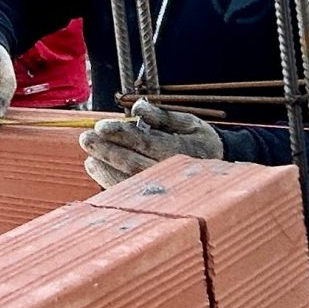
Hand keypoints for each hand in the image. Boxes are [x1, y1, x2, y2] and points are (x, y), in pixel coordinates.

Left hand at [79, 99, 224, 187]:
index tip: (101, 126)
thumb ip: (162, 116)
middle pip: (133, 163)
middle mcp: (172, 172)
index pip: (145, 142)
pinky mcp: (157, 200)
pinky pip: (131, 194)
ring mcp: (165, 189)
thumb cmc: (200, 141)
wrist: (222, 168)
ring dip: (105, 170)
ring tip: (89, 158)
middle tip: (86, 138)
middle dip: (107, 150)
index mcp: (182, 150)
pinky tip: (98, 169)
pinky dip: (111, 182)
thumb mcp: (188, 123)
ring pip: (130, 182)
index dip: (121, 134)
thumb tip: (137, 108)